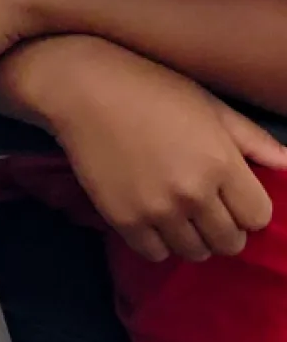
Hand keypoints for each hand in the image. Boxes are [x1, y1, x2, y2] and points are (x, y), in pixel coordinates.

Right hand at [20, 35, 286, 262]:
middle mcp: (193, 193)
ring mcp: (156, 209)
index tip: (232, 196)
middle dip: (223, 227)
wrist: (83, 88)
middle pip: (229, 242)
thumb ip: (252, 140)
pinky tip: (153, 218)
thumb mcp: (209, 106)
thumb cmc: (151, 88)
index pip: (258, 218)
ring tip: (178, 213)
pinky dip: (159, 242)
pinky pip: (156, 253)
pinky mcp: (123, 219)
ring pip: (195, 253)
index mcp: (221, 163)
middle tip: (205, 206)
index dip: (248, 209)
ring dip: (193, 237)